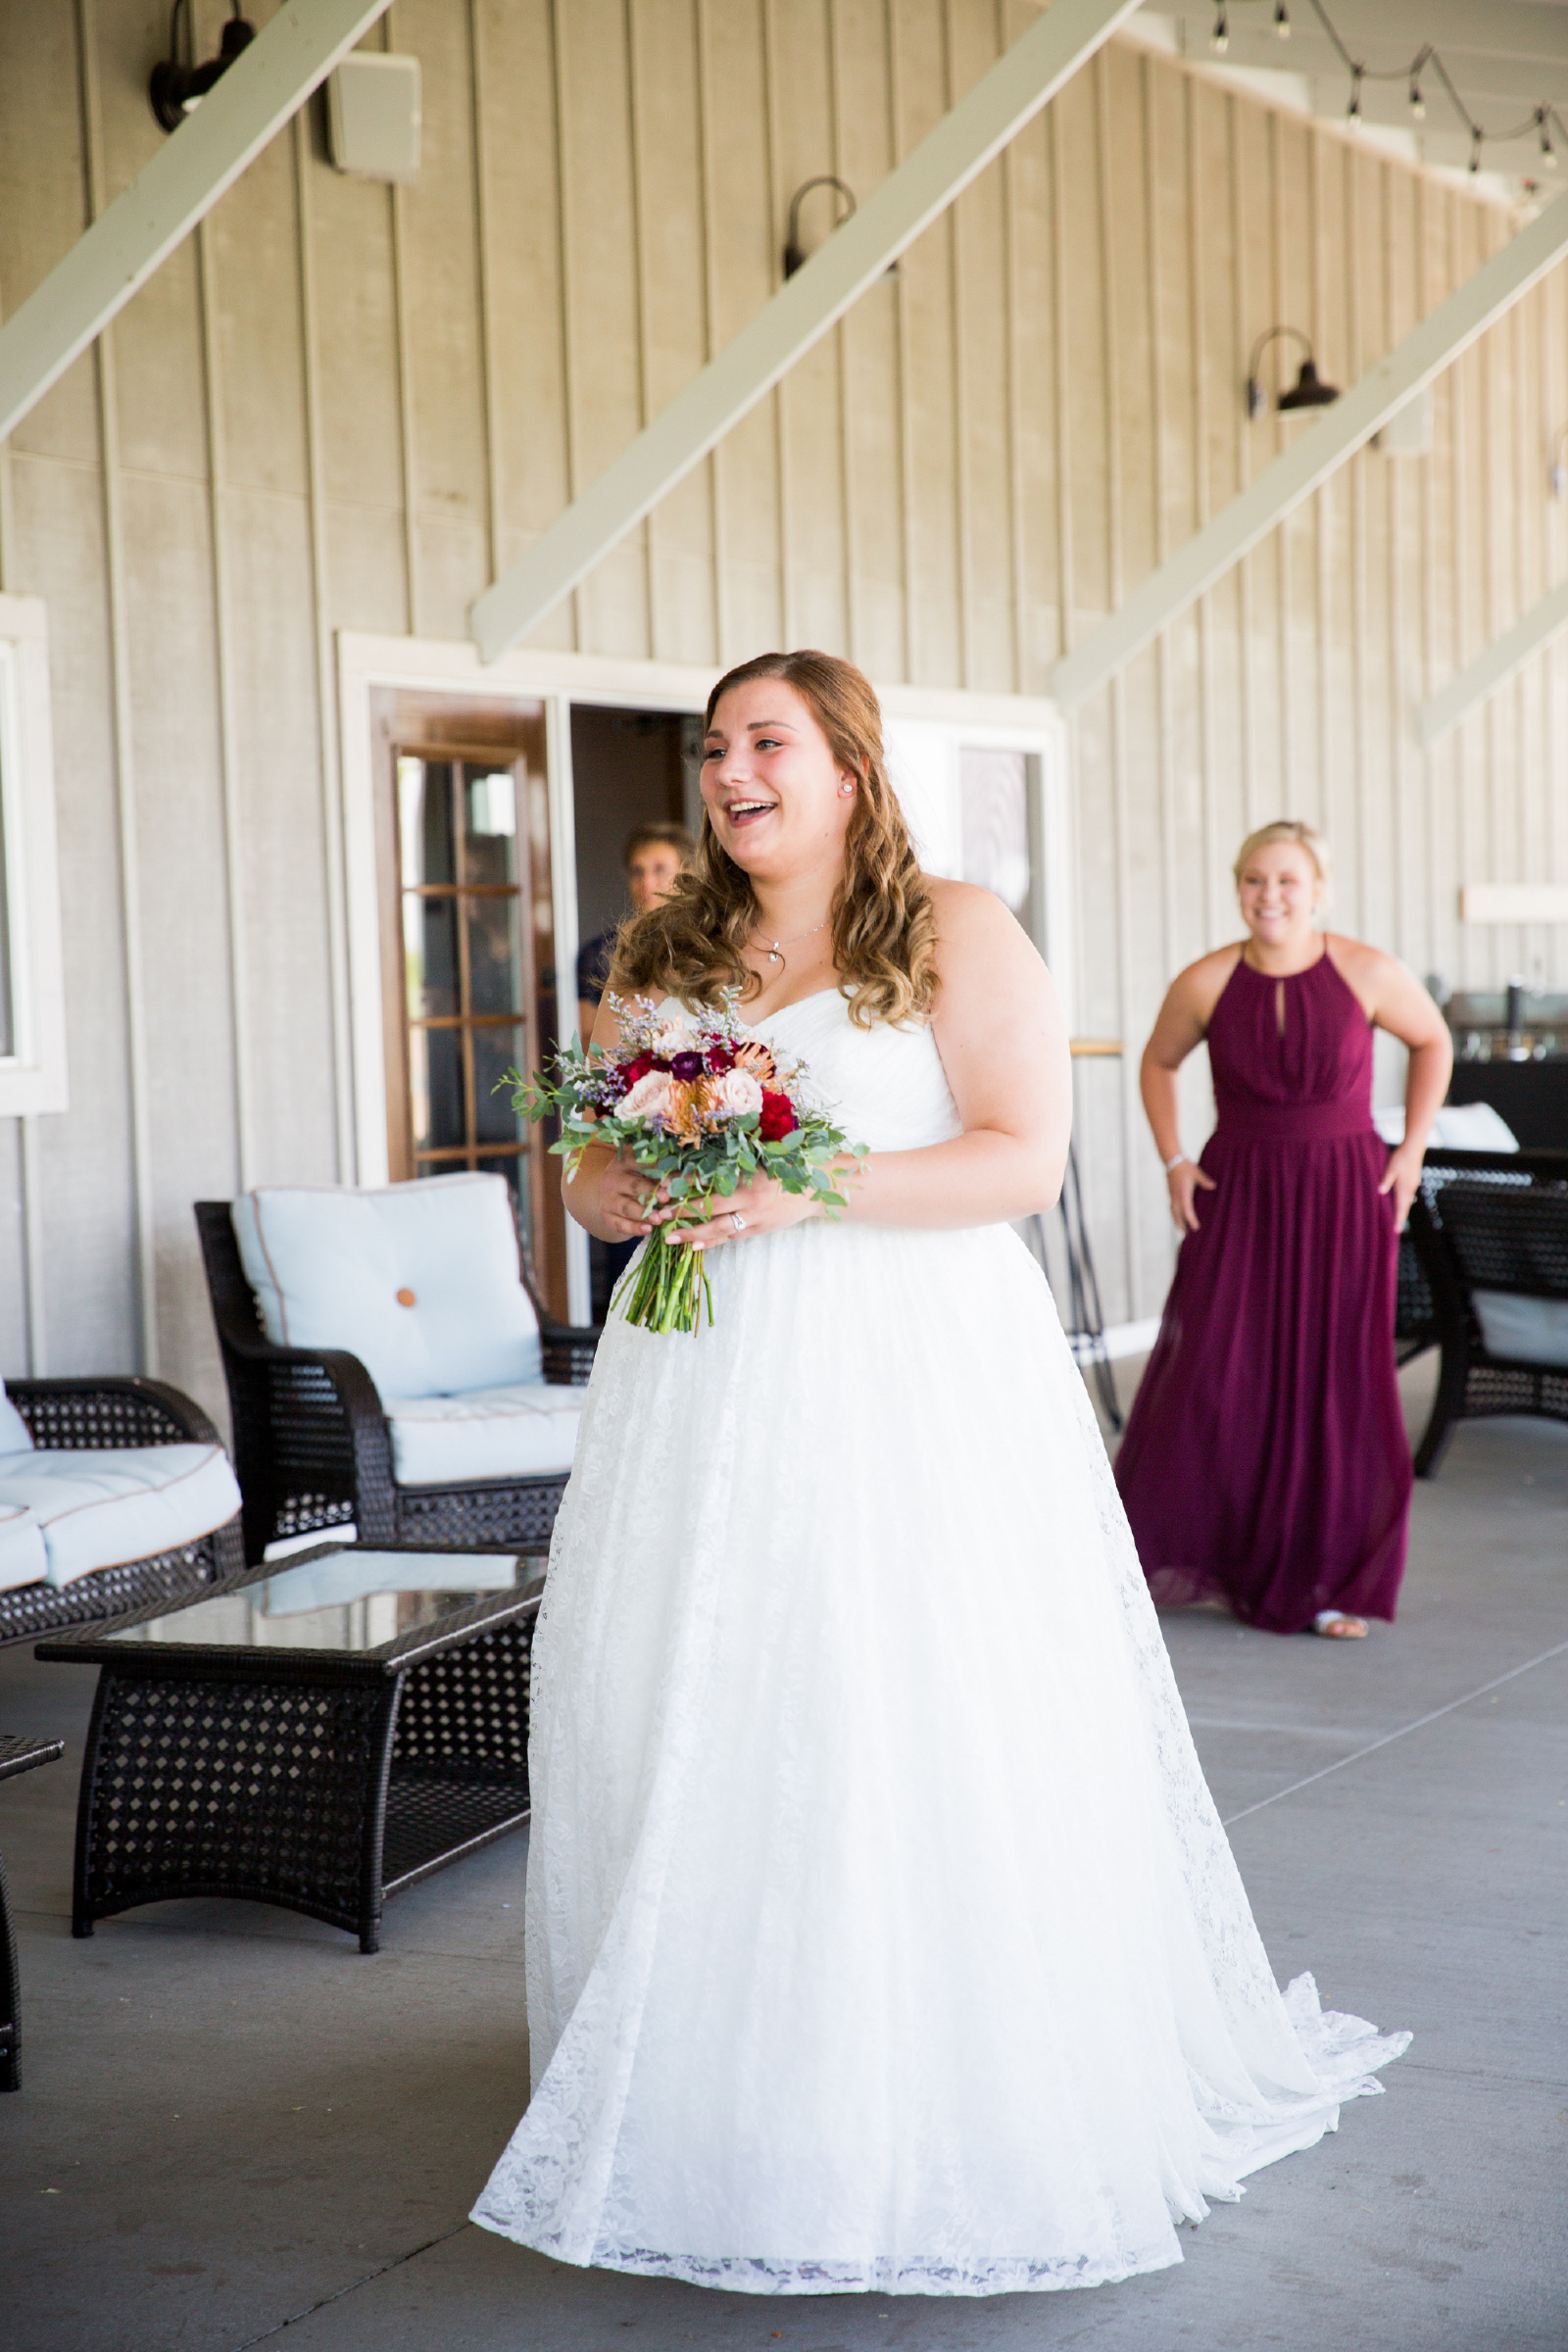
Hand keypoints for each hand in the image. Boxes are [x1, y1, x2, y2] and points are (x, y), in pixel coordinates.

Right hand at [598, 1151, 672, 1241]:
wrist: (615, 1193)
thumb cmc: (640, 1178)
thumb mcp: (649, 1171)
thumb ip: (665, 1173)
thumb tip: (691, 1176)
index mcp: (625, 1161)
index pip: (641, 1164)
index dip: (657, 1171)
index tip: (671, 1180)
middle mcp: (613, 1178)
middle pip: (633, 1186)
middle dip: (650, 1193)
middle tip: (666, 1199)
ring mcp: (608, 1198)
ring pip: (625, 1206)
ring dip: (643, 1214)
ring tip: (658, 1219)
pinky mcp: (607, 1216)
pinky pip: (620, 1224)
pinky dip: (634, 1228)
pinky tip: (647, 1230)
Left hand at [670, 1170, 821, 1251]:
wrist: (813, 1188)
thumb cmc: (783, 1169)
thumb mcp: (757, 1161)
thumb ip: (731, 1164)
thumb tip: (697, 1166)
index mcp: (746, 1174)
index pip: (708, 1180)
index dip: (683, 1185)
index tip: (662, 1189)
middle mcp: (748, 1196)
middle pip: (708, 1206)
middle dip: (681, 1212)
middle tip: (657, 1216)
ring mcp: (754, 1215)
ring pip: (717, 1227)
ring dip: (691, 1233)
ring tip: (669, 1237)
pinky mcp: (758, 1228)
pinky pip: (730, 1237)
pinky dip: (712, 1242)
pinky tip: (693, 1247)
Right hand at [1167, 1158, 1216, 1232]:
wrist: (1172, 1160)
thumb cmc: (1185, 1167)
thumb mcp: (1197, 1173)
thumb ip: (1205, 1181)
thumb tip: (1213, 1186)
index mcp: (1183, 1192)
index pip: (1186, 1209)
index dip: (1191, 1220)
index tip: (1195, 1228)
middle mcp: (1176, 1196)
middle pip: (1177, 1214)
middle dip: (1181, 1224)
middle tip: (1186, 1234)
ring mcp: (1172, 1195)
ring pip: (1173, 1211)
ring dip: (1177, 1220)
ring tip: (1181, 1228)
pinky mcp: (1171, 1193)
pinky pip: (1172, 1207)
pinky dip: (1175, 1214)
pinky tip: (1179, 1215)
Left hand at [1378, 1141, 1422, 1231]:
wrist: (1414, 1147)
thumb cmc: (1400, 1157)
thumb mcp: (1390, 1169)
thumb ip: (1386, 1181)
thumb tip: (1380, 1192)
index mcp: (1404, 1188)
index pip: (1401, 1208)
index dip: (1398, 1219)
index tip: (1397, 1231)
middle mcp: (1410, 1189)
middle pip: (1405, 1207)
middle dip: (1400, 1218)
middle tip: (1397, 1229)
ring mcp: (1413, 1184)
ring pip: (1407, 1200)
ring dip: (1402, 1209)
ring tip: (1397, 1218)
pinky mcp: (1414, 1180)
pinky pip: (1408, 1194)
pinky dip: (1404, 1201)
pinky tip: (1401, 1201)